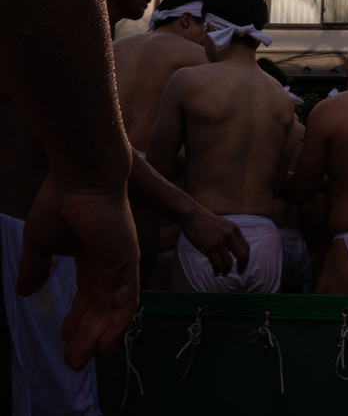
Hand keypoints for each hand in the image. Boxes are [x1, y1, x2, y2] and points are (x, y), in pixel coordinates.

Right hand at [17, 172, 138, 370]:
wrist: (82, 181)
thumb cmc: (61, 203)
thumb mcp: (39, 244)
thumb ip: (35, 268)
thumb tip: (25, 292)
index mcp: (89, 255)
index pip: (87, 293)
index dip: (77, 316)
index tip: (64, 335)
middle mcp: (109, 262)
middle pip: (100, 307)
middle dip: (86, 334)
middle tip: (73, 359)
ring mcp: (121, 265)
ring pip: (113, 310)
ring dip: (99, 337)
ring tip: (83, 359)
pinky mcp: (128, 266)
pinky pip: (127, 303)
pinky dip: (118, 326)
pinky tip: (106, 346)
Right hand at [180, 208, 249, 276]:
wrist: (192, 215)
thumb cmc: (206, 221)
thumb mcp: (224, 225)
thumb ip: (232, 235)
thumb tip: (236, 249)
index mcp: (235, 230)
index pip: (246, 247)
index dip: (246, 258)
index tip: (243, 264)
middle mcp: (229, 236)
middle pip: (242, 256)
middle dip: (242, 266)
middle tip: (239, 272)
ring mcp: (219, 242)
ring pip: (228, 262)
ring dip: (227, 270)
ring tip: (223, 273)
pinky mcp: (208, 247)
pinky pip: (217, 264)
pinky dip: (217, 271)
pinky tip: (216, 273)